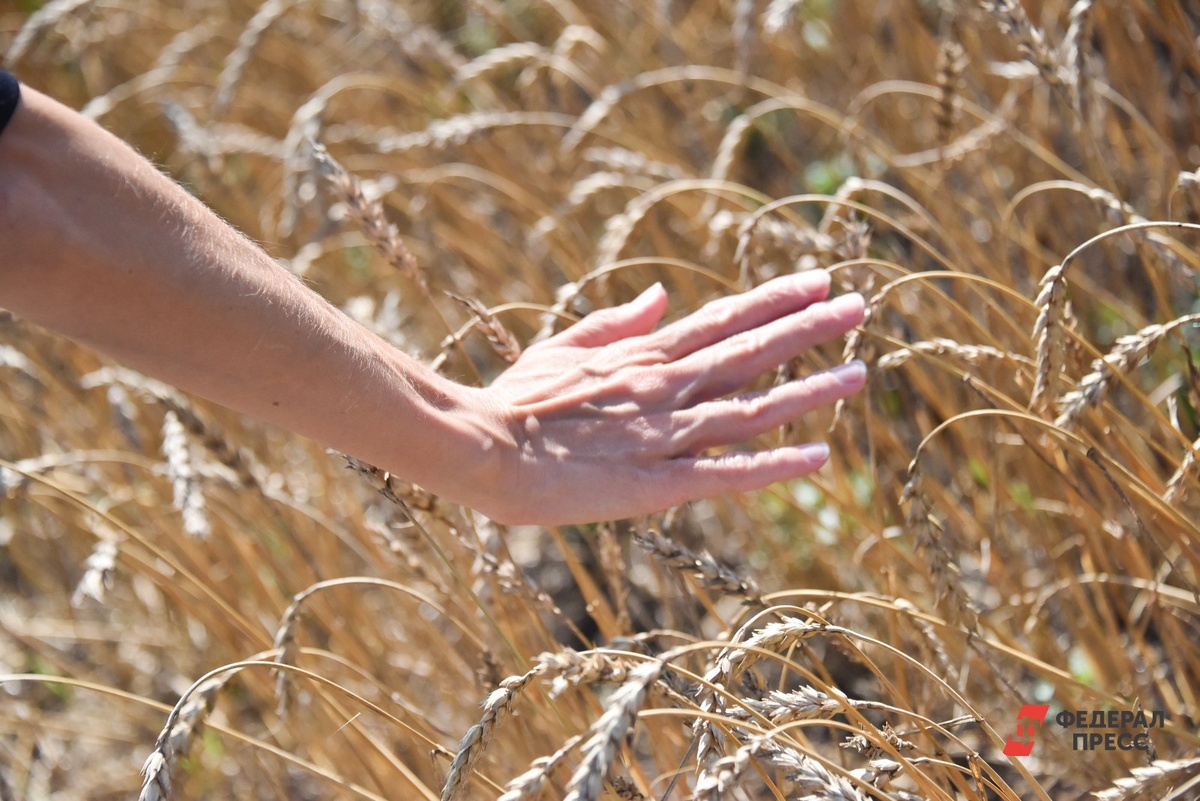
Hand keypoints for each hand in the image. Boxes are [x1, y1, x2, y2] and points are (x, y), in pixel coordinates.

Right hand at [475, 270, 865, 524]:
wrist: (481, 448)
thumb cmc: (514, 400)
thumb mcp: (562, 346)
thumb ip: (615, 322)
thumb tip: (659, 295)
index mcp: (643, 356)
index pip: (722, 320)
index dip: (773, 300)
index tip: (817, 281)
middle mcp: (664, 387)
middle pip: (750, 351)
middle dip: (809, 327)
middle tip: (861, 305)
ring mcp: (664, 434)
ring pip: (751, 407)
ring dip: (809, 389)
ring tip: (859, 371)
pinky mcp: (656, 485)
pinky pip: (725, 474)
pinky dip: (773, 465)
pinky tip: (817, 457)